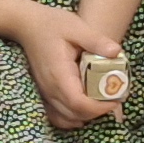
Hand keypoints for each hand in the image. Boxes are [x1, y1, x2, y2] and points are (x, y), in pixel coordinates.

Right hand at [9, 4, 123, 130]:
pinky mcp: (45, 93)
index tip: (116, 99)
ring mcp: (45, 93)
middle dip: (97, 112)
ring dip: (87, 115)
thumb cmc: (52, 24)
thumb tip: (116, 52)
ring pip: (66, 118)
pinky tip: (85, 109)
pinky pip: (58, 116)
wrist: (27, 25)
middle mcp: (50, 88)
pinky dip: (73, 117)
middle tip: (114, 99)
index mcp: (59, 74)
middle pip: (75, 114)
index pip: (78, 103)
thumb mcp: (77, 27)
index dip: (99, 108)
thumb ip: (96, 41)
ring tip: (102, 103)